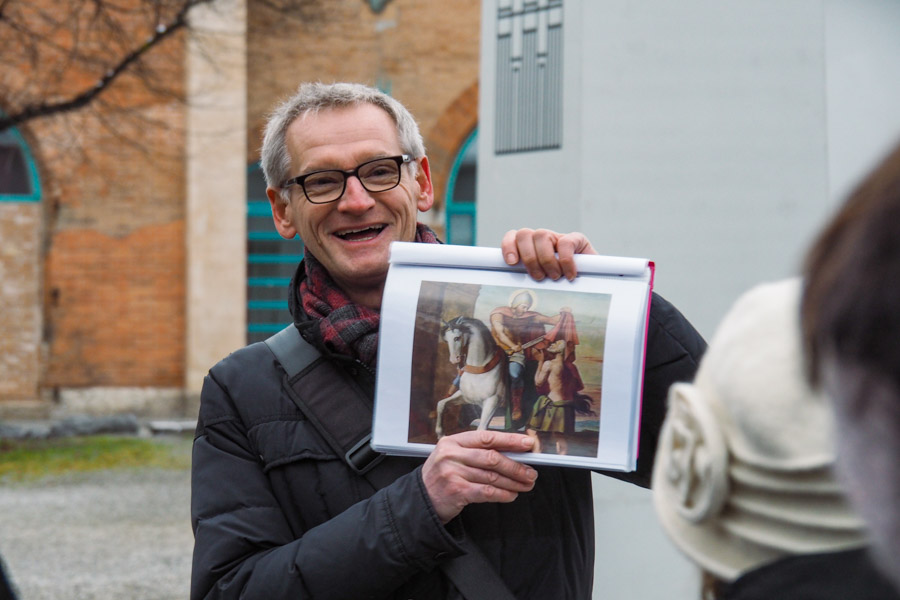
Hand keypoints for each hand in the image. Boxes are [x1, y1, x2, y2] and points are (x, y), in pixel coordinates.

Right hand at [422, 430, 537, 523]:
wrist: (420, 500)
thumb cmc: (441, 477)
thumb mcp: (453, 457)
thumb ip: (476, 453)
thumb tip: (512, 454)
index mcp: (452, 441)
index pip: (486, 437)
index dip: (509, 440)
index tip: (527, 444)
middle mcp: (451, 455)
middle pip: (492, 457)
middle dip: (516, 466)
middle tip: (531, 472)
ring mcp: (453, 473)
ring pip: (492, 476)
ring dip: (513, 482)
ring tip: (525, 485)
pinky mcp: (456, 491)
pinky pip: (486, 492)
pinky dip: (502, 494)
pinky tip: (511, 495)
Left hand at [501, 228, 597, 280]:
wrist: (592, 285)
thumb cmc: (562, 288)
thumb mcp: (542, 283)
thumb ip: (528, 279)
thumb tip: (514, 289)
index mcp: (529, 247)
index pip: (513, 237)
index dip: (508, 246)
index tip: (511, 262)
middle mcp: (541, 239)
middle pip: (524, 234)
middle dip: (529, 258)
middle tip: (539, 277)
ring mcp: (558, 237)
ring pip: (541, 235)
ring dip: (545, 259)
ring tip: (554, 277)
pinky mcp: (577, 239)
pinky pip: (565, 243)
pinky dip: (565, 260)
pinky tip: (569, 274)